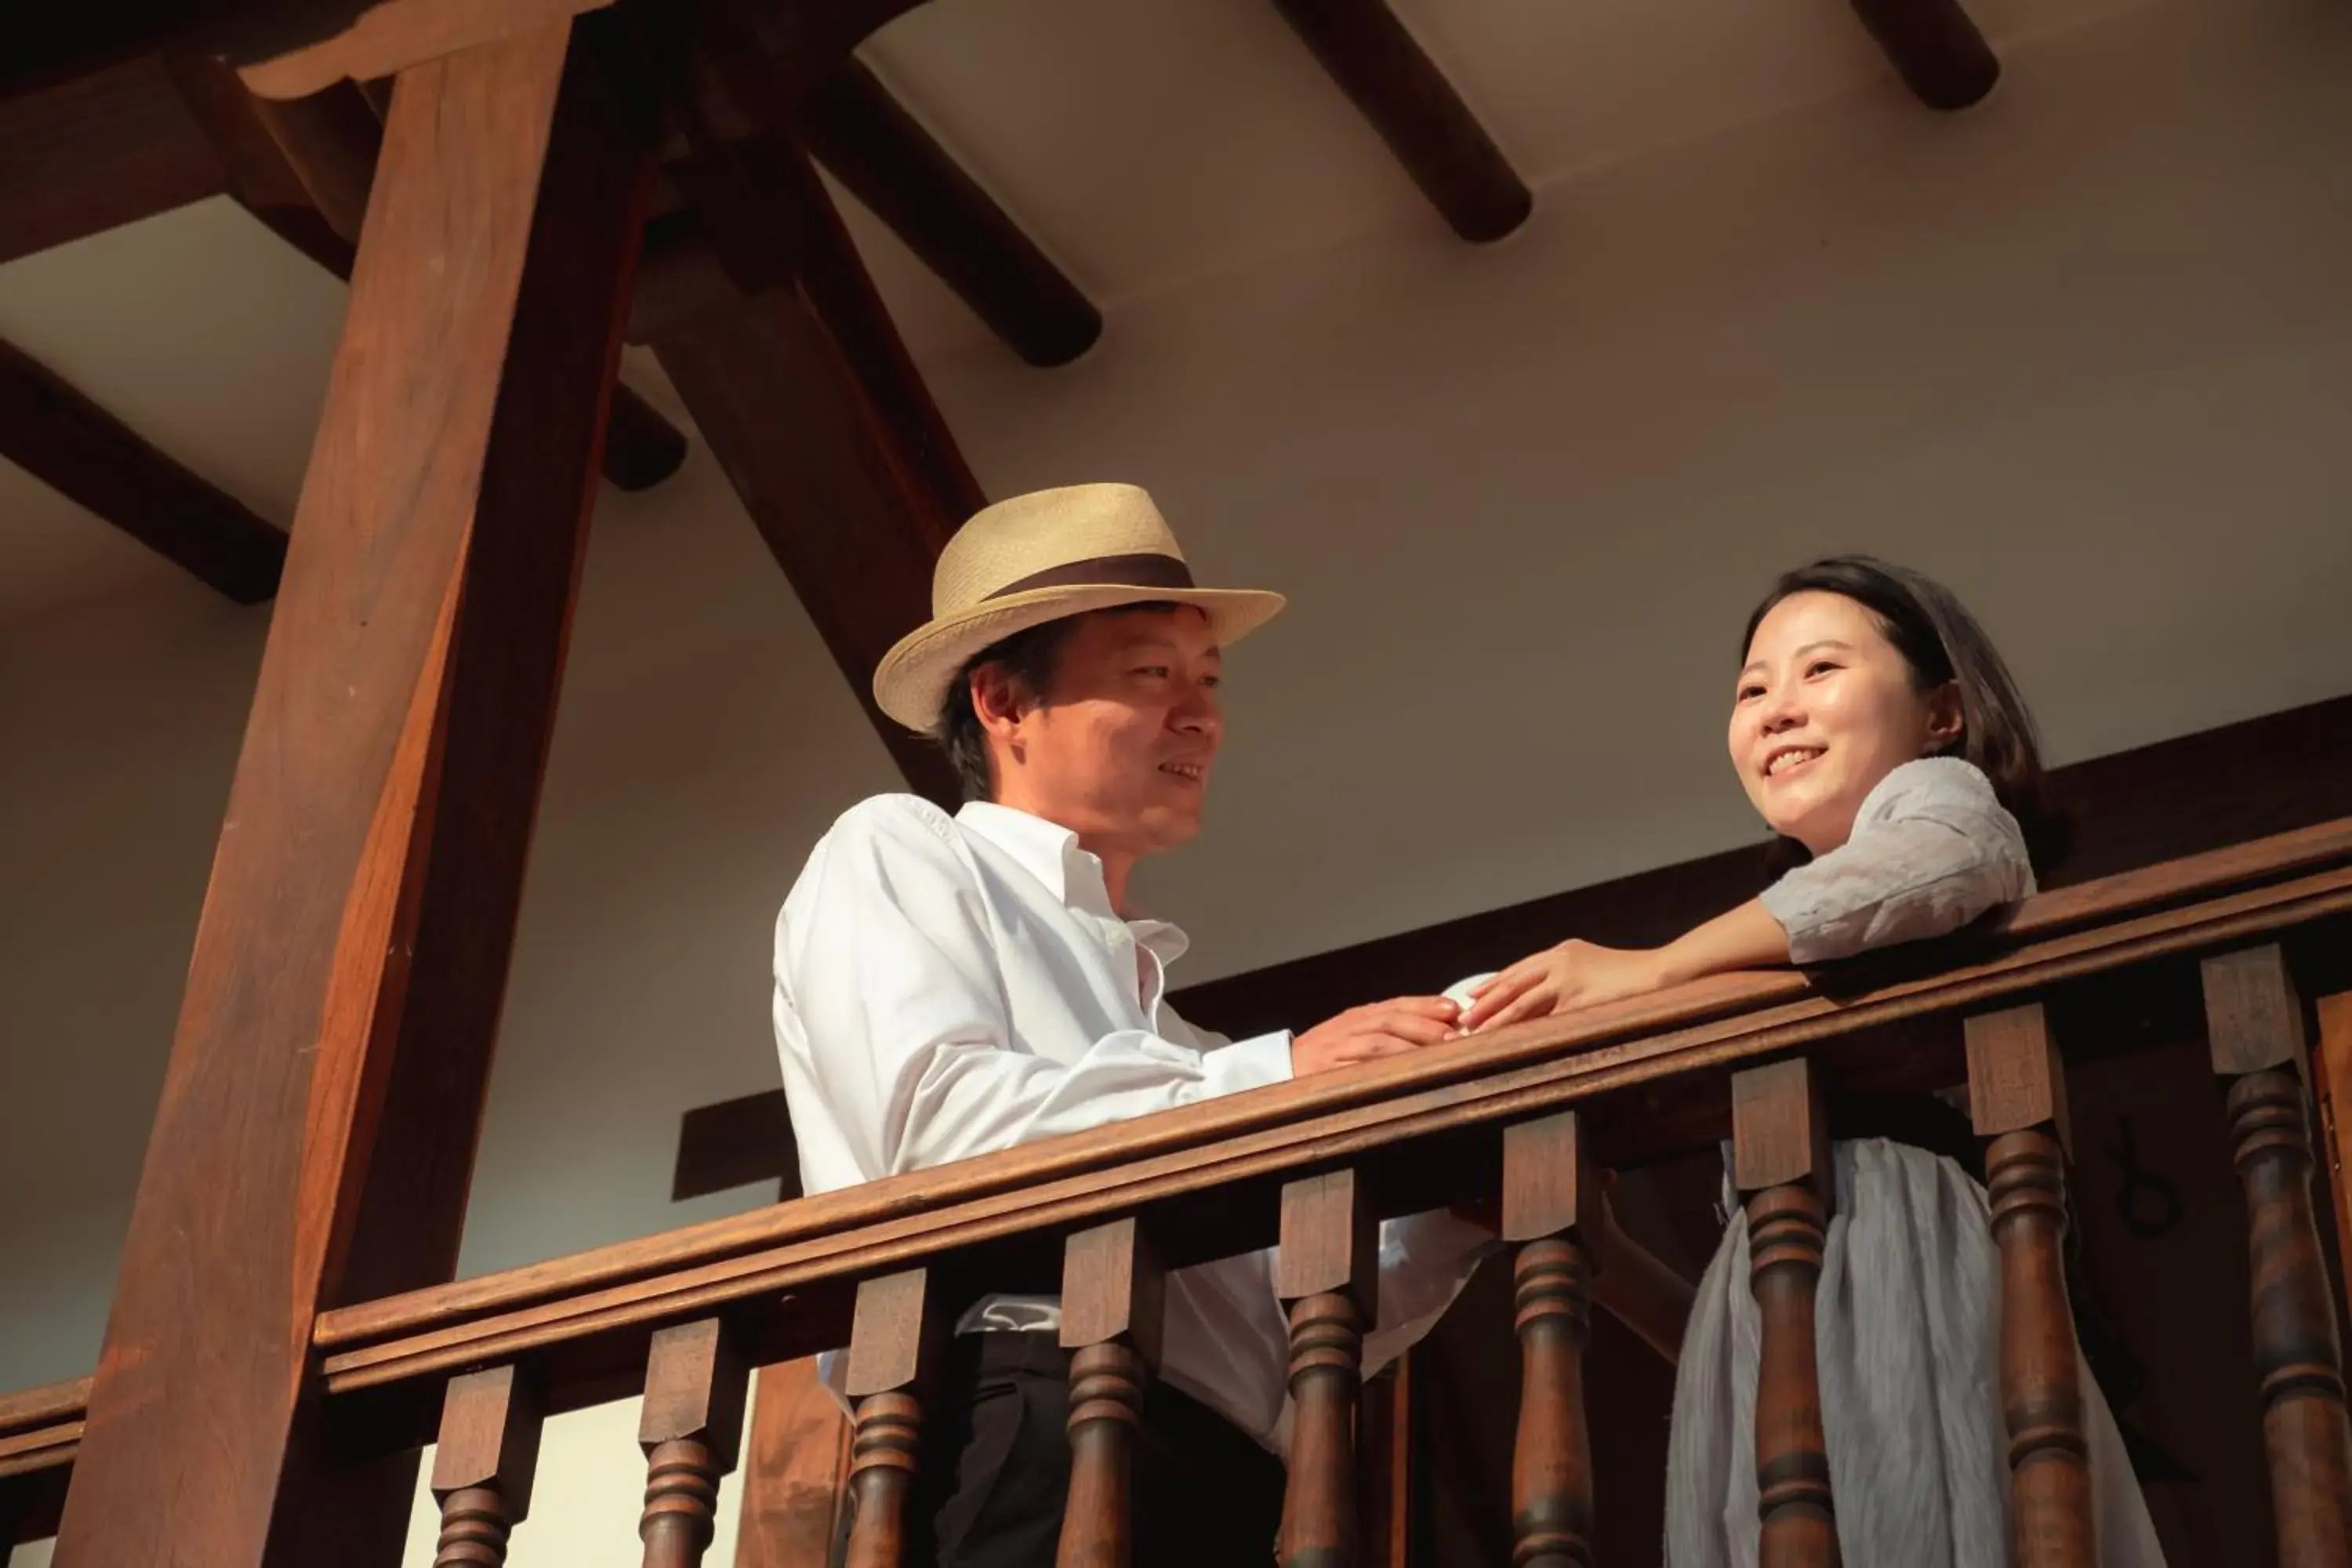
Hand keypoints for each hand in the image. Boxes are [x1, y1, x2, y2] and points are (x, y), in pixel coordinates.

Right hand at [1292, 996, 1461, 1074]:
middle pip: (1391, 1019)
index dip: (1425, 1005)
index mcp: (1357, 1016)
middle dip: (1425, 1025)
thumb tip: (1436, 1032)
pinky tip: (1404, 1071)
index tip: (1454, 1008)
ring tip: (1438, 1051)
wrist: (1279, 1069)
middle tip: (1455, 1033)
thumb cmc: (1324, 1057)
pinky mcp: (1328, 1070)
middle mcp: (1349, 1026)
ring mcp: (1337, 1047)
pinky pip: (1359, 1066)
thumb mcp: (1353, 1036)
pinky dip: (1383, 1067)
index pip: (1396, 1004)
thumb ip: (1386, 1032)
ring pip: (1378, 1040)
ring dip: (1411, 1045)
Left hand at [1459, 940, 1666, 1031]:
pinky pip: (1545, 1020)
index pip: (1517, 969)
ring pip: (1521, 1003)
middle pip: (1512, 984)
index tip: (1471, 995)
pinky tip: (1511, 1043)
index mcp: (1561, 952)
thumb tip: (1542, 997)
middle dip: (1486, 1003)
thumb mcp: (1591, 965)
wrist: (1659, 973)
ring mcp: (1567, 980)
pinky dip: (1524, 1032)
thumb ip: (1565, 975)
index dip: (1492, 983)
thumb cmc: (1629, 975)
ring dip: (1496, 1020)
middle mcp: (1559, 962)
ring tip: (1477, 1033)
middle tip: (1464, 1019)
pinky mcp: (1578, 1000)